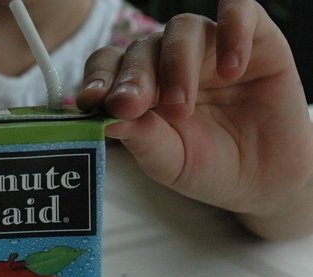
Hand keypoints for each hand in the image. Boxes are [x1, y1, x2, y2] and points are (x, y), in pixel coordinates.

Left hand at [77, 0, 312, 238]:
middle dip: (133, 78)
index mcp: (139, 88)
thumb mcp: (168, 160)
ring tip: (180, 108)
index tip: (92, 101)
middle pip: (141, 48)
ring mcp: (208, 49)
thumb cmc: (207, 167)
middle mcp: (168, 62)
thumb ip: (141, 138)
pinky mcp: (255, 40)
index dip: (98, 78)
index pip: (109, 66)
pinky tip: (231, 70)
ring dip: (176, 64)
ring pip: (183, 29)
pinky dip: (233, 31)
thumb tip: (106, 117)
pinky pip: (240, 11)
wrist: (263, 179)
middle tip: (131, 106)